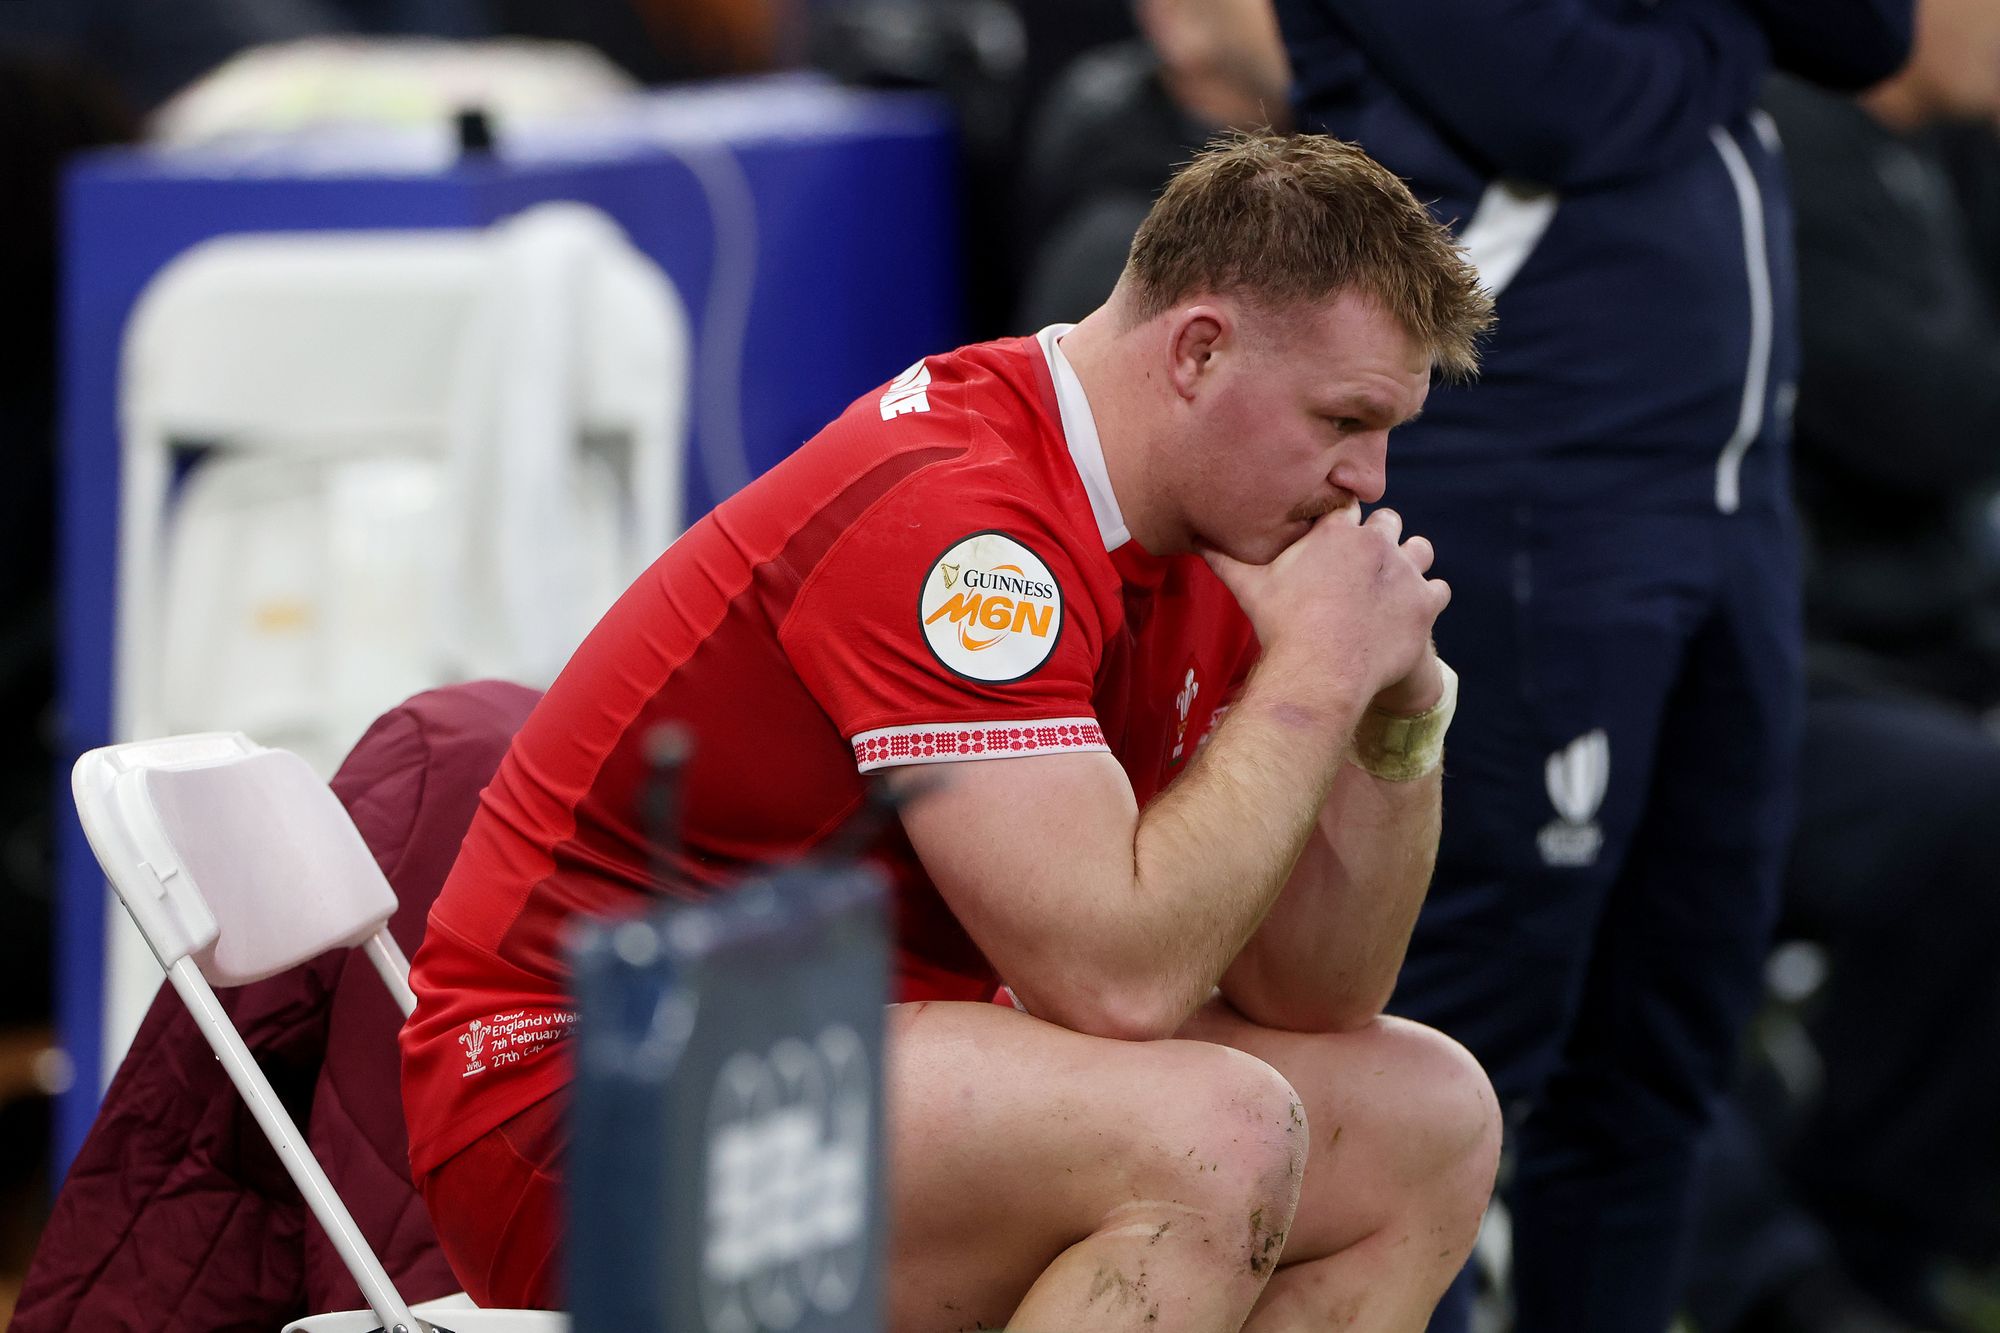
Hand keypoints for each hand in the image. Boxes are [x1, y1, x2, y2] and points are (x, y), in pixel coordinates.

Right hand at [1203, 506, 1449, 709]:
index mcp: (1336, 532)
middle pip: (1387, 523)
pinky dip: (1426, 600)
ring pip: (1420, 550)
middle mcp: (1377, 543)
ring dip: (1409, 564)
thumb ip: (1223, 559)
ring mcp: (1406, 572)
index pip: (1345, 508)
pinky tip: (1409, 613)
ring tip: (1392, 585)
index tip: (1335, 539)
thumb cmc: (1282, 627)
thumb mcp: (1249, 588)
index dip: (1340, 523)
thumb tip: (1192, 539)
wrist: (1321, 672)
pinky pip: (1437, 590)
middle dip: (1378, 539)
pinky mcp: (1425, 603)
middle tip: (1361, 567)